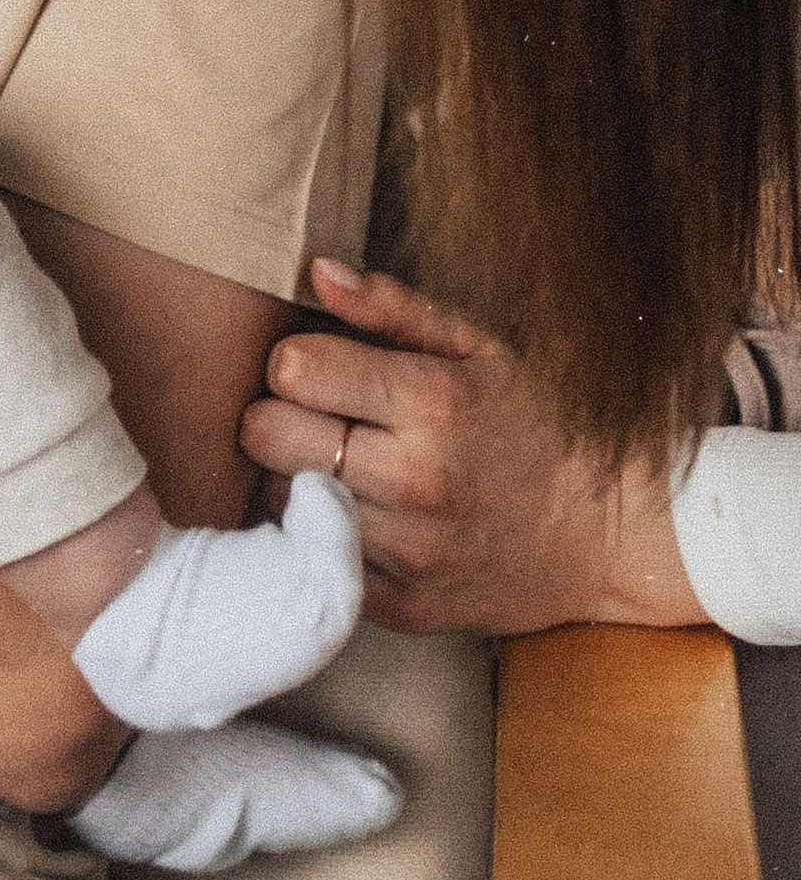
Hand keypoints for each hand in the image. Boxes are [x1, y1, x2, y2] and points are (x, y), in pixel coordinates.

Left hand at [240, 258, 702, 634]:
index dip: (296, 361)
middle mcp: (414, 479)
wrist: (614, 532)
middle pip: (265, 433)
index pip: (292, 368)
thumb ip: (391, 307)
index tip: (324, 369)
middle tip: (320, 417)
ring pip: (278, 497)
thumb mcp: (479, 348)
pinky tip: (357, 513)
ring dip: (295, 475)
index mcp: (432, 402)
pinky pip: (311, 560)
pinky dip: (319, 534)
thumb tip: (316, 272)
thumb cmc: (538, 423)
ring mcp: (408, 552)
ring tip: (344, 464)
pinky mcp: (403, 607)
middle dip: (280, 415)